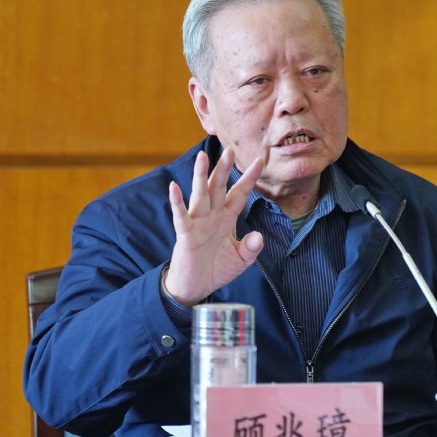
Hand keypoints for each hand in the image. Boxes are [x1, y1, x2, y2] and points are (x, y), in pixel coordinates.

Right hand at [163, 148, 264, 305]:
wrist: (197, 287)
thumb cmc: (217, 269)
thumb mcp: (241, 260)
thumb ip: (251, 248)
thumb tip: (258, 236)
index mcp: (227, 218)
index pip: (240, 193)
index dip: (250, 177)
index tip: (261, 160)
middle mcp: (212, 215)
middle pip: (219, 187)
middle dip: (224, 168)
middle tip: (230, 149)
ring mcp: (198, 223)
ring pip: (200, 195)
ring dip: (201, 176)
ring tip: (203, 157)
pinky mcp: (185, 234)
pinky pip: (181, 216)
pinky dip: (177, 202)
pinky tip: (174, 187)